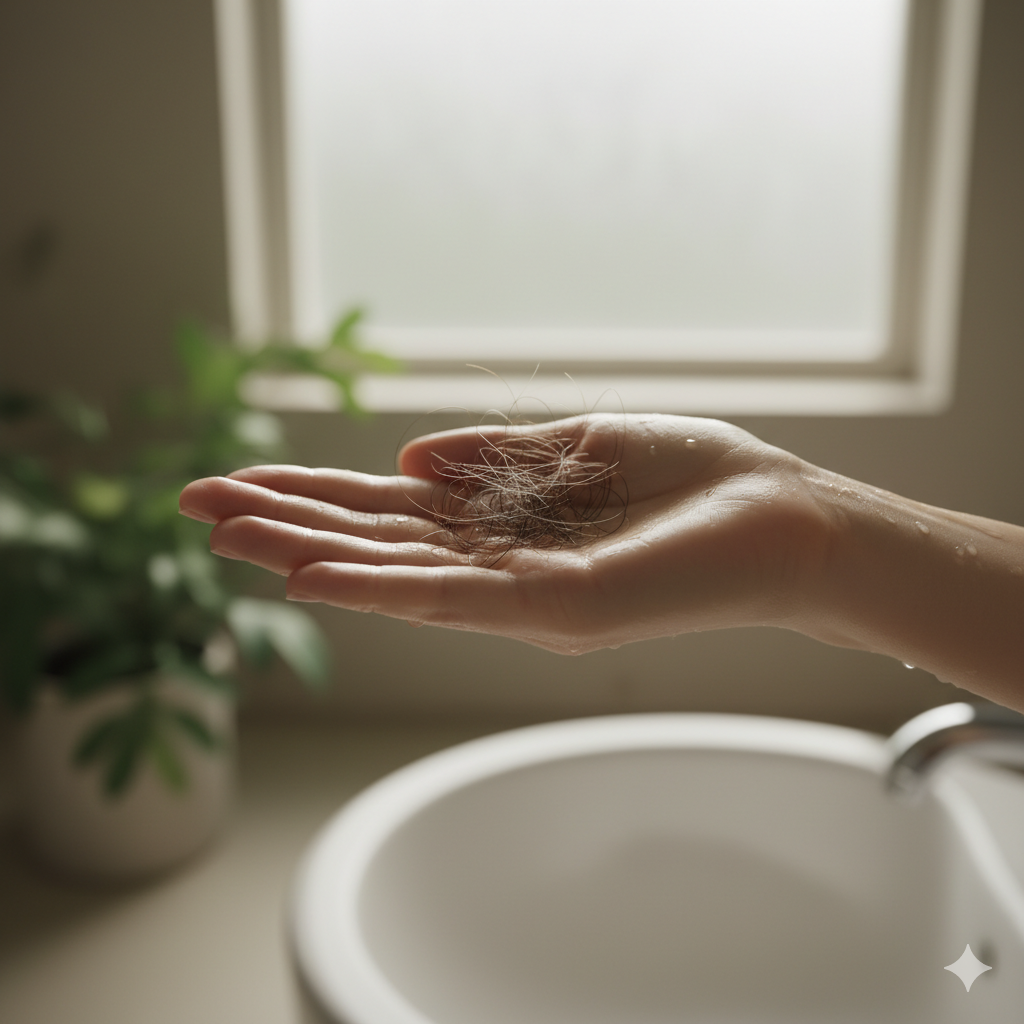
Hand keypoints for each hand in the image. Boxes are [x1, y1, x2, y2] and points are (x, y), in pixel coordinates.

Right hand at [178, 414, 835, 653]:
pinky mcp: (556, 610)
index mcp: (504, 517)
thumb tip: (406, 455)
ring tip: (227, 537)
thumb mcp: (582, 442)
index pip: (390, 508)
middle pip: (375, 541)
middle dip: (285, 523)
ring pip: (396, 574)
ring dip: (309, 554)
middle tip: (196, 506)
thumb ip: (494, 453)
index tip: (240, 481)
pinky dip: (381, 585)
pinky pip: (454, 596)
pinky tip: (314, 572)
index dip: (315, 494)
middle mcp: (499, 562)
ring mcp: (521, 594)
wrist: (784, 518)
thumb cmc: (697, 478)